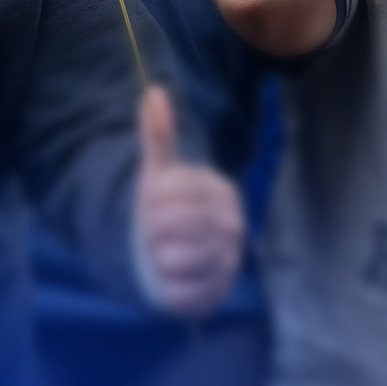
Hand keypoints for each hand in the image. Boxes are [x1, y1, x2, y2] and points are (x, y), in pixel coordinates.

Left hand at [132, 87, 242, 319]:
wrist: (168, 260)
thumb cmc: (166, 212)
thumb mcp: (159, 174)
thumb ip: (158, 135)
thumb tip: (153, 90)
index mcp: (223, 191)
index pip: (175, 187)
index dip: (155, 198)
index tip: (159, 204)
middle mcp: (234, 226)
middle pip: (173, 222)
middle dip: (155, 229)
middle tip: (160, 232)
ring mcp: (229, 261)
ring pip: (174, 257)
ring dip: (159, 257)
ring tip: (167, 254)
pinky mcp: (217, 295)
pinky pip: (178, 290)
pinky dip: (166, 285)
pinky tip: (172, 278)